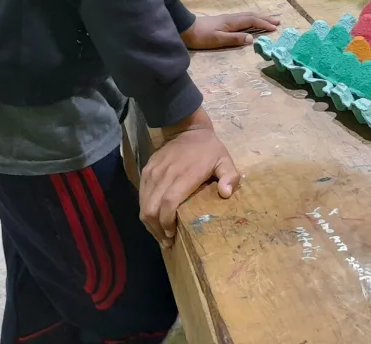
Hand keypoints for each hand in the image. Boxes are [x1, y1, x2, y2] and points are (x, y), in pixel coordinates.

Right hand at [140, 109, 239, 245]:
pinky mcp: (146, 171)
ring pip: (143, 205)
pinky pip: (141, 196)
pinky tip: (154, 219)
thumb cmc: (208, 149)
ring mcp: (153, 173)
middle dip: (156, 229)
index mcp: (184, 175)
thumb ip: (229, 176)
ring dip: (149, 223)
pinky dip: (145, 210)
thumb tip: (225, 194)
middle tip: (166, 241)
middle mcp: (165, 175)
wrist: (187, 129)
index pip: (169, 203)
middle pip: (151, 209)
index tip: (172, 235)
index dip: (167, 222)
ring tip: (160, 234)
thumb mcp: (225, 159)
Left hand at [181, 12, 279, 49]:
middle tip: (278, 21)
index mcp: (232, 22)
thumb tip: (252, 39)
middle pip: (252, 16)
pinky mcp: (224, 21)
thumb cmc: (201, 36)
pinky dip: (252, 18)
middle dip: (265, 18)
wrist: (186, 29)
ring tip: (268, 20)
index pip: (252, 21)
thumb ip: (235, 39)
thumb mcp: (218, 40)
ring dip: (260, 17)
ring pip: (247, 15)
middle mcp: (232, 18)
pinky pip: (243, 17)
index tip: (275, 28)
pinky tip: (251, 21)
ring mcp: (228, 19)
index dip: (264, 24)